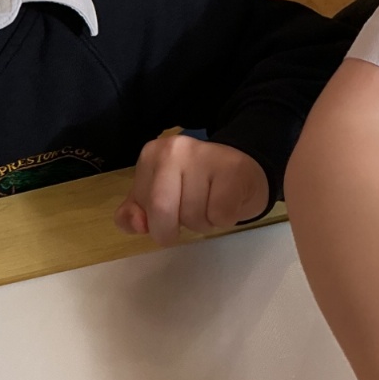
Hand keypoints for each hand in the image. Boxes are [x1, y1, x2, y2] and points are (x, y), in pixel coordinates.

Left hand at [115, 133, 268, 244]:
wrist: (244, 171)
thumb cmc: (197, 187)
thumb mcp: (157, 198)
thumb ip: (134, 214)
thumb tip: (138, 224)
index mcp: (152, 155)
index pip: (141, 206)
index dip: (155, 223)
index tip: (172, 210)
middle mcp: (174, 149)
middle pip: (162, 211)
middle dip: (174, 230)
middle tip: (189, 218)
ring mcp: (204, 155)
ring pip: (193, 217)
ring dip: (203, 224)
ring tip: (211, 205)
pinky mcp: (233, 169)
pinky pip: (220, 215)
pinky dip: (224, 220)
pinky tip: (228, 202)